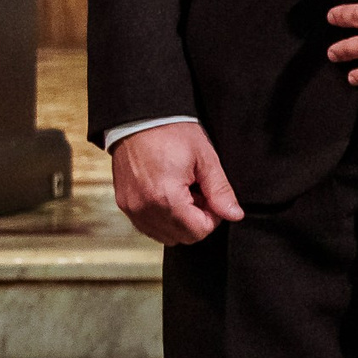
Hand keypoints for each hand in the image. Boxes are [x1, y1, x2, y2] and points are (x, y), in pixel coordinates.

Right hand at [111, 122, 243, 246]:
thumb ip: (220, 191)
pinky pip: (148, 225)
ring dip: (179, 221)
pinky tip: (168, 194)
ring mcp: (131, 208)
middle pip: (182, 237)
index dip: (213, 217)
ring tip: (183, 192)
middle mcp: (144, 209)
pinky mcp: (124, 204)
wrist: (139, 119)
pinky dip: (162, 217)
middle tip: (199, 192)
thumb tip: (234, 214)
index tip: (212, 197)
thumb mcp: (205, 158)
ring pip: (164, 235)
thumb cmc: (171, 132)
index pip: (198, 231)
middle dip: (196, 220)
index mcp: (166, 198)